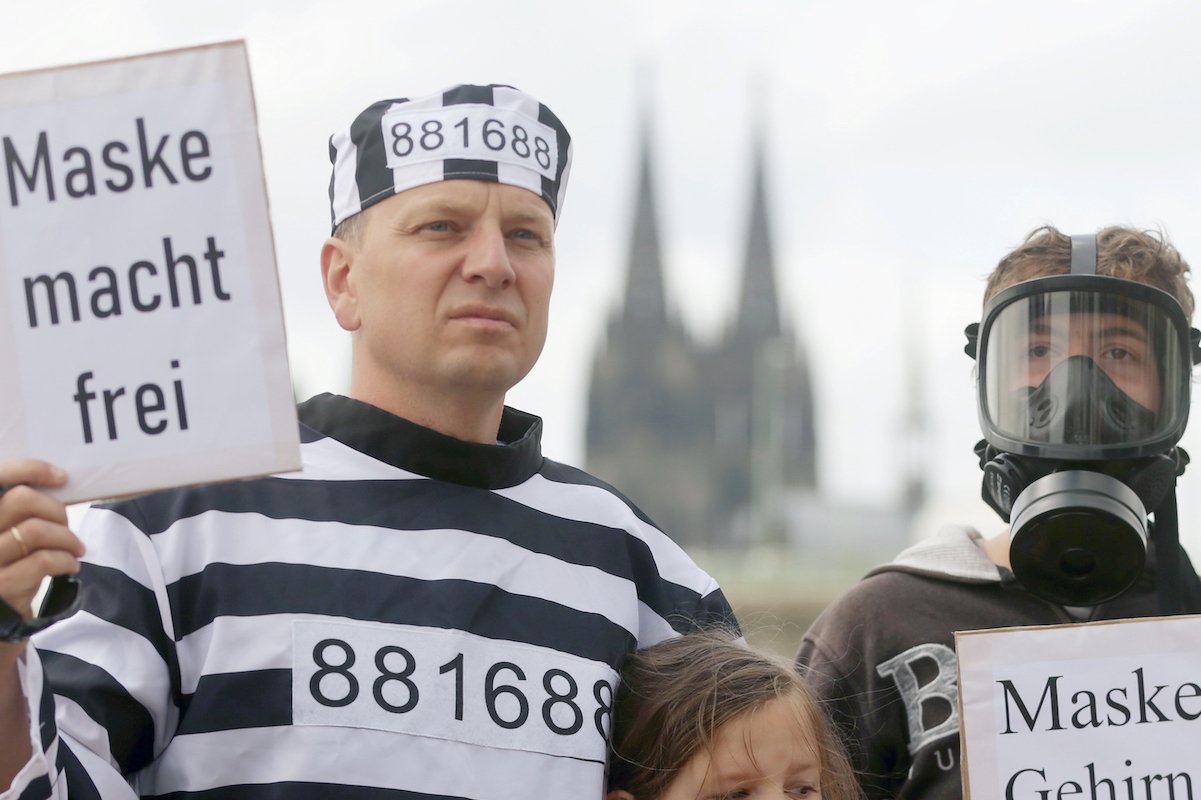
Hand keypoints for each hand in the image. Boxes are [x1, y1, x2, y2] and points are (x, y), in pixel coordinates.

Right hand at [0, 460, 84, 620]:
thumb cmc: (8, 568)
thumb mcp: (7, 536)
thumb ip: (20, 512)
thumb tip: (58, 483)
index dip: (30, 469)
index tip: (60, 477)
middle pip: (21, 500)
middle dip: (55, 509)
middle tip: (65, 525)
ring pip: (36, 530)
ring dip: (66, 537)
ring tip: (73, 549)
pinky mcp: (1, 586)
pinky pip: (44, 560)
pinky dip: (66, 559)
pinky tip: (70, 565)